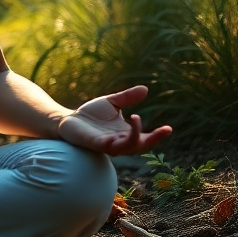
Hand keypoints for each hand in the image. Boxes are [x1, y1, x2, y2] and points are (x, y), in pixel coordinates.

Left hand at [56, 85, 170, 155]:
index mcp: (125, 134)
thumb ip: (127, 97)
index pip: (145, 139)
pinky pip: (112, 145)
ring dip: (136, 135)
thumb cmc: (90, 114)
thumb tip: (145, 89)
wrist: (68, 120)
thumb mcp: (111, 103)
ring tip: (137, 117)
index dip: (158, 136)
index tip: (169, 128)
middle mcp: (119, 142)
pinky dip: (120, 137)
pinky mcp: (97, 144)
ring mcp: (109, 145)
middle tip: (166, 130)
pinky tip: (124, 124)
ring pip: (128, 147)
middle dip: (154, 140)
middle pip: (141, 146)